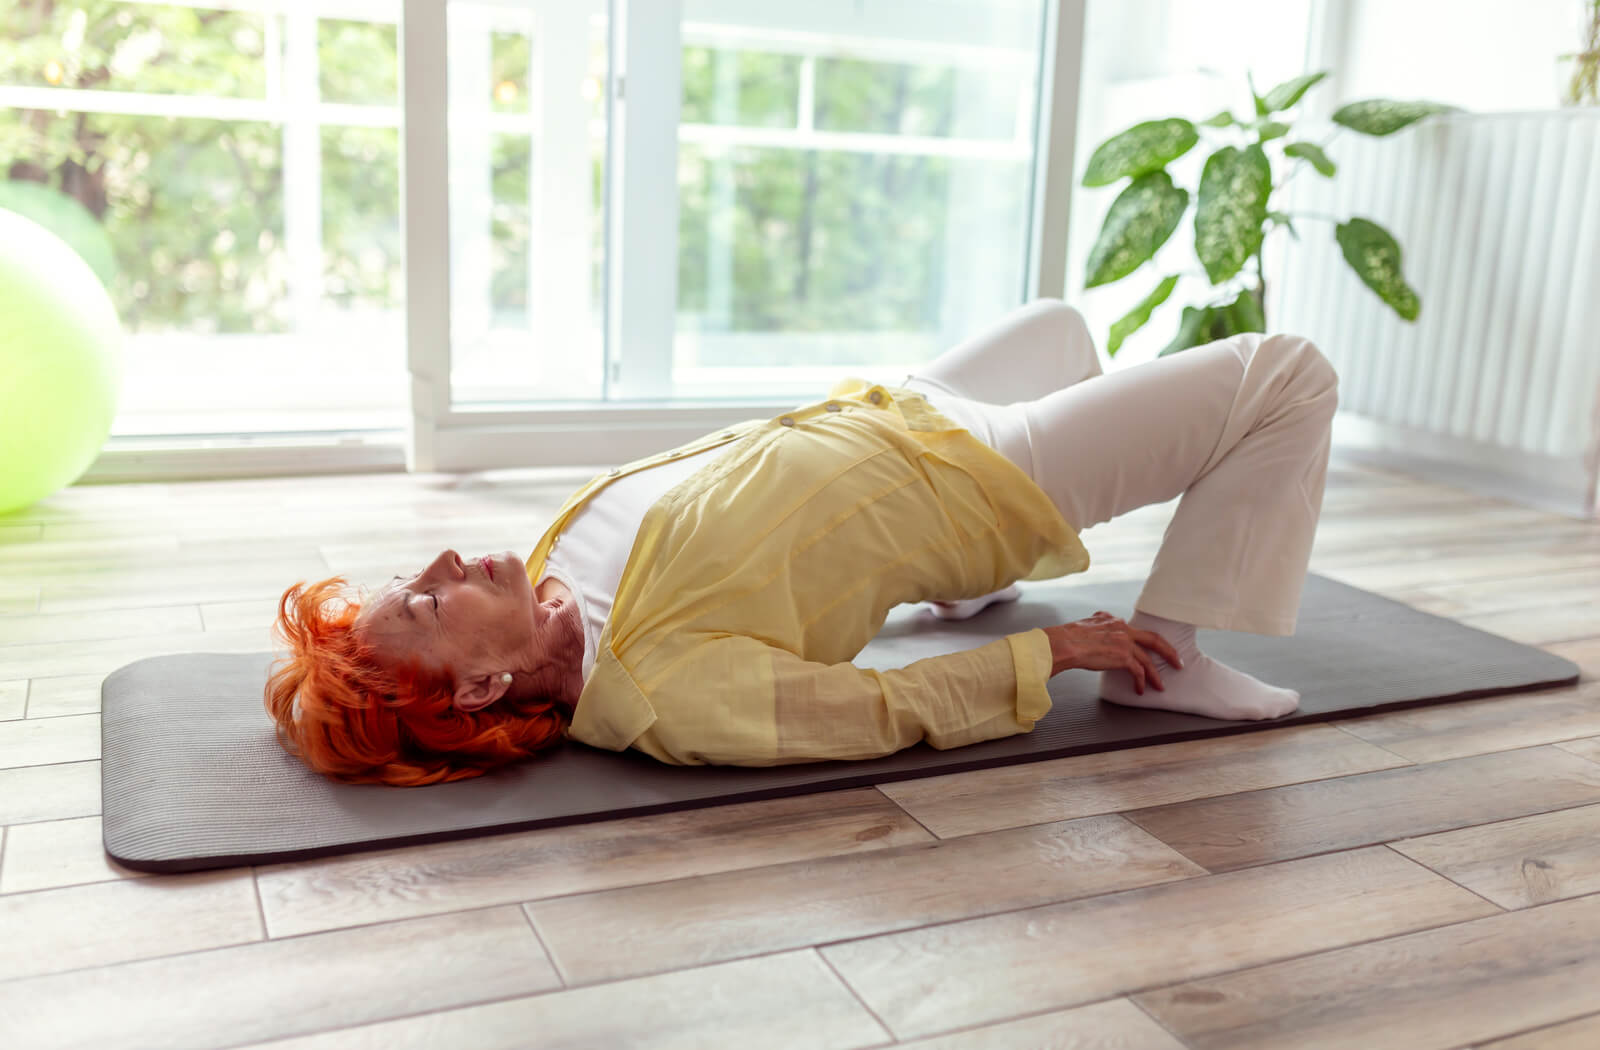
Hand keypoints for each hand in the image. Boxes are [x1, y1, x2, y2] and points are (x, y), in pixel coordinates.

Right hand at [1042, 611, 1184, 693]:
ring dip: (1155, 675)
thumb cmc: (1069, 637)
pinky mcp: (1123, 657)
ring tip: (1160, 686)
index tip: (1154, 648)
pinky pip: (1138, 672)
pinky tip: (1139, 689)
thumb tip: (1095, 623)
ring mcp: (1125, 643)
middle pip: (1154, 640)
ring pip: (1147, 660)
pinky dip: (1141, 682)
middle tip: (1177, 662)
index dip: (1147, 641)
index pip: (1137, 631)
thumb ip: (1097, 623)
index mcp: (1114, 620)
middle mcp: (1123, 629)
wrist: (1065, 643)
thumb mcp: (1087, 623)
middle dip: (1168, 652)